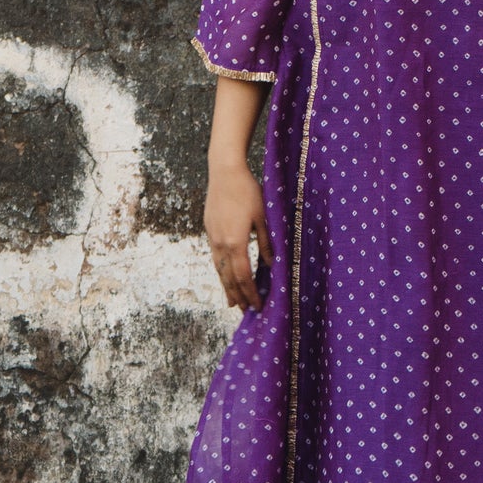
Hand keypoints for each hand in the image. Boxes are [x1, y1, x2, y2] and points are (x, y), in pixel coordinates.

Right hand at [204, 164, 273, 310]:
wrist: (225, 172)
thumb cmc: (247, 191)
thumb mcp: (263, 216)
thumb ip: (266, 242)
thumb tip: (272, 264)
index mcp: (236, 242)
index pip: (243, 276)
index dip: (251, 292)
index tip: (258, 305)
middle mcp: (221, 244)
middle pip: (229, 277)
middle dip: (238, 295)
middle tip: (245, 311)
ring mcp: (213, 237)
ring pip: (219, 269)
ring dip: (227, 287)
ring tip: (232, 301)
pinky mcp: (209, 230)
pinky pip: (215, 258)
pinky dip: (221, 271)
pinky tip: (225, 275)